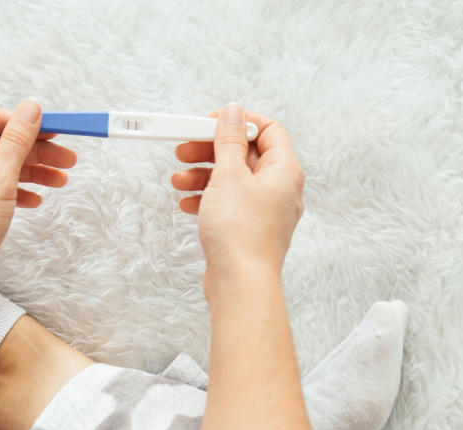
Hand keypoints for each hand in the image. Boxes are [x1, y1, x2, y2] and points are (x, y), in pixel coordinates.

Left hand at [0, 99, 76, 307]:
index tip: (55, 132)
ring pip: (3, 168)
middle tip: (69, 160)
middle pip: (2, 144)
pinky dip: (19, 191)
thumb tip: (31, 108)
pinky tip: (36, 201)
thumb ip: (17, 142)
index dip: (25, 123)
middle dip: (36, 151)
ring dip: (33, 172)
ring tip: (61, 181)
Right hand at [171, 104, 304, 297]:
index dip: (239, 122)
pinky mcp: (249, 229)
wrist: (240, 283)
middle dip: (212, 150)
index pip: (268, 130)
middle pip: (246, 155)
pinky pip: (229, 204)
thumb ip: (229, 141)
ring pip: (234, 181)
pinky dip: (208, 199)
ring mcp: (265, 211)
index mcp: (284, 170)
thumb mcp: (229, 175)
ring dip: (204, 175)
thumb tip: (233, 113)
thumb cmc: (240, 232)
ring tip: (178, 179)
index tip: (211, 122)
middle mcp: (280, 189)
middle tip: (185, 149)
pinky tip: (187, 203)